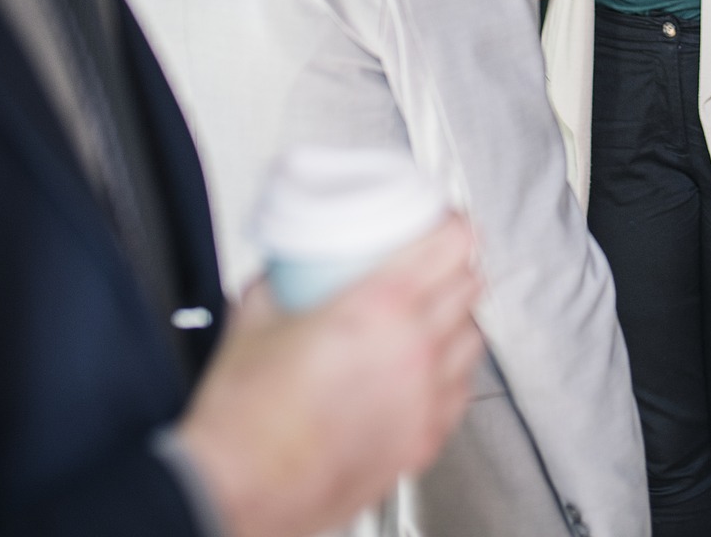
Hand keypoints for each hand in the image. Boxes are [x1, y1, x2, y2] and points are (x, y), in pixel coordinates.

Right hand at [177, 218, 485, 536]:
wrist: (237, 488)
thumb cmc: (243, 419)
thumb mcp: (254, 317)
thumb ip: (281, 278)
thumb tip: (288, 265)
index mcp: (380, 309)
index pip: (452, 245)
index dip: (454, 225)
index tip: (446, 222)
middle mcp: (413, 351)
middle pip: (469, 286)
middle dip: (456, 267)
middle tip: (436, 263)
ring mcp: (424, 399)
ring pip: (473, 338)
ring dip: (458, 318)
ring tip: (434, 315)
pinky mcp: (422, 439)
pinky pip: (460, 390)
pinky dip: (451, 371)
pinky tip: (428, 369)